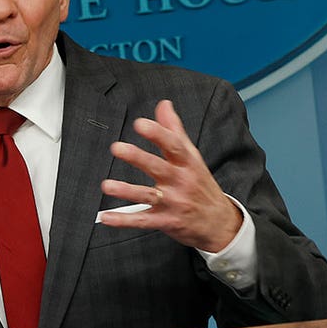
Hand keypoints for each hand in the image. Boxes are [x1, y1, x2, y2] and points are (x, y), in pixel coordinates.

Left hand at [99, 100, 242, 251]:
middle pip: (158, 167)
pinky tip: (107, 217)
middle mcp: (180, 181)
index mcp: (186, 163)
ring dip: (127, 190)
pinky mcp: (165, 221)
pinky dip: (124, 220)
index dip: (157, 133)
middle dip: (137, 157)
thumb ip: (174, 130)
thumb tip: (163, 104)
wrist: (219, 222)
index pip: (173, 145)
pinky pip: (142, 220)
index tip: (140, 123)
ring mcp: (173, 203)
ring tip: (107, 185)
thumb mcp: (193, 156)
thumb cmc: (201, 185)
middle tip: (117, 147)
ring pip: (147, 195)